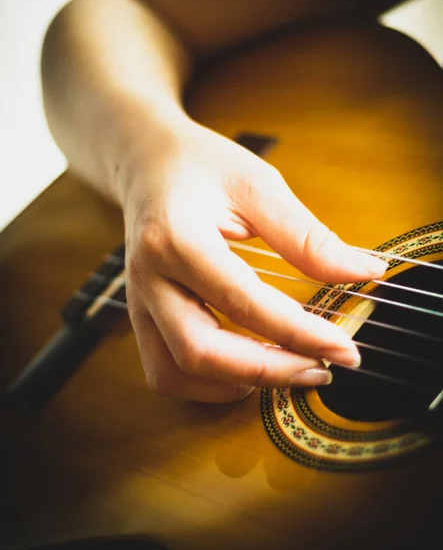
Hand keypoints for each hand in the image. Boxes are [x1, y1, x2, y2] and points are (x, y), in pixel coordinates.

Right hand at [122, 117, 386, 401]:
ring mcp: (138, 300)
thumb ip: (307, 237)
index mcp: (176, 237)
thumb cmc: (202, 166)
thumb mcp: (259, 186)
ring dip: (234, 385)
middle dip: (268, 371)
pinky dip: (206, 384)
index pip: (243, 301)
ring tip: (285, 369)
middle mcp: (148, 277)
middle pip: (200, 352)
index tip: (345, 348)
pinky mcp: (140, 314)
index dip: (300, 333)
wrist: (149, 163)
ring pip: (174, 373)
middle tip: (320, 370)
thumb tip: (363, 273)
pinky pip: (163, 371)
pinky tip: (244, 369)